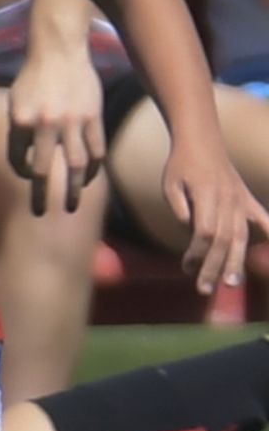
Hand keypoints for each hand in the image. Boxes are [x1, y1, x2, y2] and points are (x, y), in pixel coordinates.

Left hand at [7, 45, 105, 213]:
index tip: (26, 177)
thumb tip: (24, 162)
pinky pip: (96, 150)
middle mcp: (46, 124)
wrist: (58, 49)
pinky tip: (89, 177)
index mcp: (21, 121)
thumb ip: (19, 131)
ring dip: (73, 189)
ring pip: (75, 165)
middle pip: (43, 171)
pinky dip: (93, 167)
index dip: (21, 172)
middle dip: (41, 196)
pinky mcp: (93, 116)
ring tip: (72, 206)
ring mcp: (72, 121)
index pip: (18, 160)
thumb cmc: (33, 77)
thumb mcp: (15, 101)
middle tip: (40, 214)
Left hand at [161, 146, 268, 296]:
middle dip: (214, 267)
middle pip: (223, 239)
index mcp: (207, 195)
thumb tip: (187, 229)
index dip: (196, 252)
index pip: (204, 232)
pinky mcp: (247, 199)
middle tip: (205, 289)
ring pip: (241, 236)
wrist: (202, 140)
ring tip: (232, 284)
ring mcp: (240, 200)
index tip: (186, 267)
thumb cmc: (181, 164)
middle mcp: (227, 199)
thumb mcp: (171, 183)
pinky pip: (263, 219)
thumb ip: (178, 207)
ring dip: (237, 261)